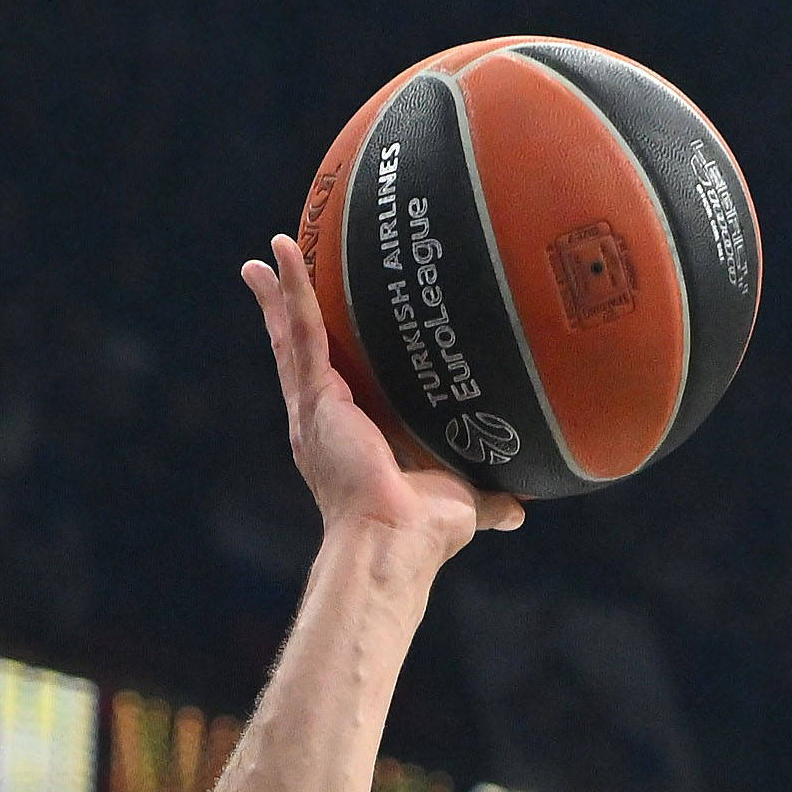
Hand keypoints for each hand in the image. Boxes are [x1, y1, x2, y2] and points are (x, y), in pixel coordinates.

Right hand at [242, 234, 520, 567]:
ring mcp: (315, 408)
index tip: (318, 324)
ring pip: (294, 335)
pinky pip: (303, 331)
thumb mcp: (461, 503)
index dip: (320, 353)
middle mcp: (321, 422)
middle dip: (283, 314)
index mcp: (344, 440)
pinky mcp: (319, 398)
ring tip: (274, 250)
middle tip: (270, 275)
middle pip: (297, 353)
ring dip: (283, 291)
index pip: (327, 383)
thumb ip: (488, 500)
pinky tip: (286, 255)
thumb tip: (521, 509)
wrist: (396, 542)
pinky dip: (293, 291)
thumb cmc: (423, 534)